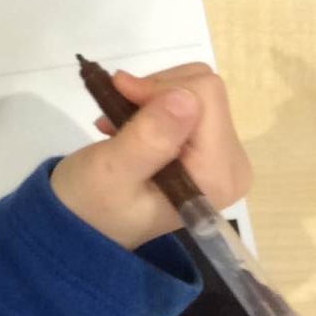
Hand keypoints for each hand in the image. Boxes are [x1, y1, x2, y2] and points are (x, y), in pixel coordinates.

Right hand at [50, 64, 249, 249]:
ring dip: (150, 97)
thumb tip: (185, 98)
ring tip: (118, 125)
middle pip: (205, 90)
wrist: (84, 227)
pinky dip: (154, 103)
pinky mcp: (210, 149)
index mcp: (218, 175)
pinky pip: (190, 101)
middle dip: (154, 92)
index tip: (120, 96)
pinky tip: (129, 126)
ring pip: (196, 89)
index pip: (205, 96)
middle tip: (115, 114)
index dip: (158, 88)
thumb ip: (149, 138)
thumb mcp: (112, 171)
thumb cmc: (92, 205)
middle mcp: (232, 165)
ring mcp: (223, 157)